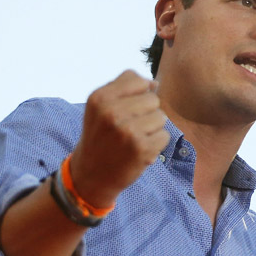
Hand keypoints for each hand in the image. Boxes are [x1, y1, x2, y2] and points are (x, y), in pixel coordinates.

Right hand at [70, 70, 168, 206]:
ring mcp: (127, 131)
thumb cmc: (101, 135)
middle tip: (129, 128)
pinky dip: (156, 144)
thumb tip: (155, 83)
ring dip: (152, 129)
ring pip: (161, 117)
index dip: (139, 95)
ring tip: (133, 139)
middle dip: (146, 113)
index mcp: (100, 98)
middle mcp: (112, 112)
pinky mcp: (142, 148)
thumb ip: (124, 87)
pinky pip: (164, 136)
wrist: (91, 174)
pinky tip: (139, 150)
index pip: (139, 81)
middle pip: (153, 99)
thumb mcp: (101, 106)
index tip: (126, 109)